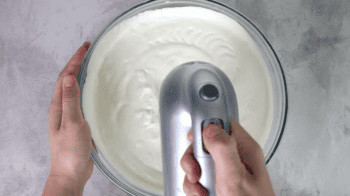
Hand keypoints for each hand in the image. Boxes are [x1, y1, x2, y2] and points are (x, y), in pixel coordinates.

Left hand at [44, 42, 95, 194]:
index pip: (65, 77)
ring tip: (90, 65)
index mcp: (58, 106)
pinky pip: (80, 100)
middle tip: (87, 51)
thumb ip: (70, 101)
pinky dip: (86, 89)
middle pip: (67, 80)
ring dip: (80, 74)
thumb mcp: (72, 123)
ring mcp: (69, 115)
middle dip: (76, 63)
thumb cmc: (70, 151)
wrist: (71, 172)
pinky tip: (93, 90)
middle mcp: (61, 108)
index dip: (74, 61)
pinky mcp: (77, 122)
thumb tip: (69, 78)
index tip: (84, 48)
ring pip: (74, 89)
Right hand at [180, 118, 274, 195]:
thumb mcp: (235, 178)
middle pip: (206, 143)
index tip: (195, 139)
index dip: (206, 126)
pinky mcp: (218, 183)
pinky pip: (198, 177)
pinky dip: (194, 187)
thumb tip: (209, 127)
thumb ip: (223, 149)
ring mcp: (226, 172)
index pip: (223, 124)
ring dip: (192, 175)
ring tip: (199, 188)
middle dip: (194, 157)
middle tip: (196, 171)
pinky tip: (201, 195)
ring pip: (199, 161)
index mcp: (245, 150)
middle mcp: (235, 158)